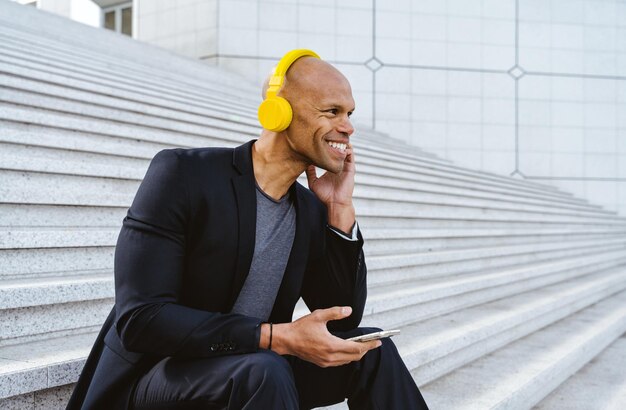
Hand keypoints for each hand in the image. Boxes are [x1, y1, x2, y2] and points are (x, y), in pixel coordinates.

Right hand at [264, 306, 380, 367]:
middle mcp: (330, 357)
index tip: (378, 341)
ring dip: (357, 354)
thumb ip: (335, 312)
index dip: (369, 345)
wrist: (286, 340)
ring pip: (348, 361)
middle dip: (366, 350)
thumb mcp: (319, 316)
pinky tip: (349, 349)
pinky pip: (340, 362)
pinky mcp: (322, 363)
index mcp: (331, 345)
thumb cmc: (301, 328)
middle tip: (374, 343)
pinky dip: (348, 357)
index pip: (356, 348)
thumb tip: (349, 310)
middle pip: (354, 356)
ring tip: (364, 345)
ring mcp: (326, 362)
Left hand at [305, 145, 355, 231]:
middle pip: (338, 147)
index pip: (330, 152)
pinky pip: (351, 154)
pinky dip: (346, 148)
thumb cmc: (325, 195)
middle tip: (326, 136)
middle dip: (333, 140)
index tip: (318, 139)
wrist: (335, 203)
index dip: (325, 145)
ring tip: (332, 140)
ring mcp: (345, 165)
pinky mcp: (351, 168)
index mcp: (331, 166)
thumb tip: (304, 163)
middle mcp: (338, 164)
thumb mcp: (313, 182)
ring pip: (345, 148)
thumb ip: (310, 173)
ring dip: (340, 143)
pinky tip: (338, 148)